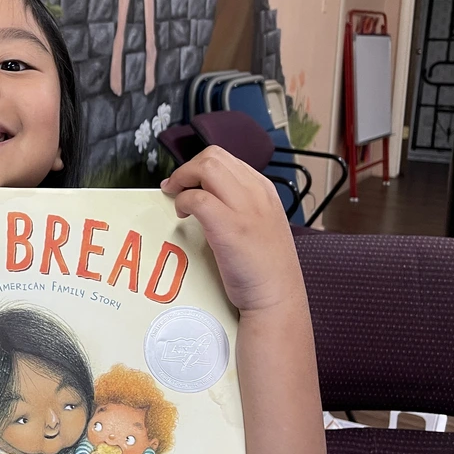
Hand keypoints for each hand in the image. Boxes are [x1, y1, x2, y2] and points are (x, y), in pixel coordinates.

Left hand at [161, 146, 302, 314]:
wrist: (277, 297)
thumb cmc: (265, 267)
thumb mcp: (261, 223)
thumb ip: (241, 204)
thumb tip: (207, 193)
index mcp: (264, 189)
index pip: (226, 159)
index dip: (199, 167)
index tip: (187, 183)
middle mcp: (257, 192)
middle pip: (213, 156)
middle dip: (187, 168)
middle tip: (175, 188)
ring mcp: (245, 208)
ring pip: (206, 167)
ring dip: (182, 179)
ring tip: (177, 199)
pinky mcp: (230, 226)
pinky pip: (197, 198)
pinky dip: (183, 202)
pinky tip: (183, 216)